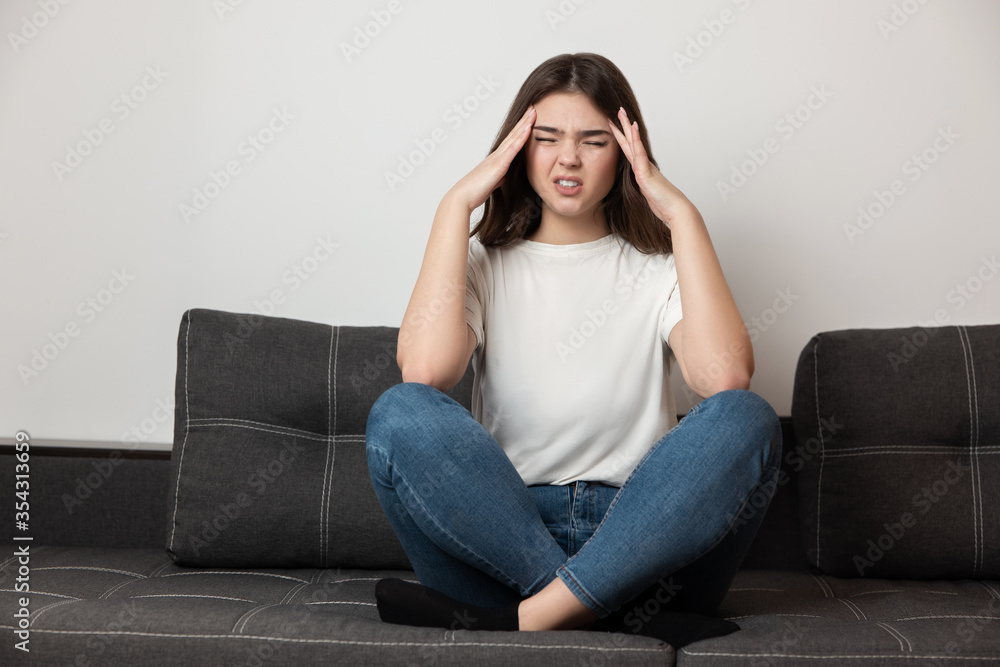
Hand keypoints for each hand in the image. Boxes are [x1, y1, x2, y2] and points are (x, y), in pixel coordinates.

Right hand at [447, 106, 535, 212]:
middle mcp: (497, 154)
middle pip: (513, 134)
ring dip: (524, 124)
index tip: (528, 118)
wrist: (463, 196)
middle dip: (524, 120)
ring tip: (533, 112)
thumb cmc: (475, 191)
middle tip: (533, 108)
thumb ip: (500, 176)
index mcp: (496, 159)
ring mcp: (498, 157)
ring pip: (514, 137)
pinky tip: (528, 128)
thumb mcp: (492, 182)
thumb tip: (504, 176)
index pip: (511, 140)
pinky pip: (513, 149)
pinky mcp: (499, 164)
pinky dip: (521, 137)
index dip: (520, 129)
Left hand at [608, 107, 692, 226]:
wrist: (674, 209)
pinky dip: (635, 139)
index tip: (615, 125)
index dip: (622, 137)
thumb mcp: (647, 192)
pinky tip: (632, 128)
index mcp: (642, 169)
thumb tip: (639, 184)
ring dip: (627, 127)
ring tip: (621, 113)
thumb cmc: (663, 203)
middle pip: (630, 141)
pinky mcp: (645, 173)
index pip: (629, 150)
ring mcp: (644, 167)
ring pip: (633, 143)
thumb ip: (642, 185)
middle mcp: (643, 165)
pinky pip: (638, 153)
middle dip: (623, 126)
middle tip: (618, 110)